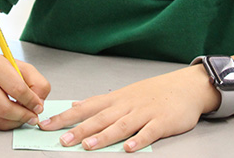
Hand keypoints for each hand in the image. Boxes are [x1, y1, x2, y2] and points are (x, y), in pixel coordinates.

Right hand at [0, 51, 50, 130]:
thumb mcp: (20, 67)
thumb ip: (36, 82)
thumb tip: (39, 103)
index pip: (17, 89)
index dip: (31, 101)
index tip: (38, 106)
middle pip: (5, 108)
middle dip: (24, 116)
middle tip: (33, 117)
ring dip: (16, 122)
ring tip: (23, 116)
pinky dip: (5, 123)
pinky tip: (10, 116)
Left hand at [39, 66, 215, 151]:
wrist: (187, 86)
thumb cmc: (154, 92)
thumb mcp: (125, 93)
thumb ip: (100, 102)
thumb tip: (75, 104)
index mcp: (116, 99)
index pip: (86, 108)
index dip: (65, 117)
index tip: (46, 125)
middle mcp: (127, 105)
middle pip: (100, 118)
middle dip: (80, 129)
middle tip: (62, 139)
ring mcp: (145, 113)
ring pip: (121, 125)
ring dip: (104, 136)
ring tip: (89, 145)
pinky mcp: (162, 122)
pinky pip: (149, 132)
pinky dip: (139, 140)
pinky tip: (129, 148)